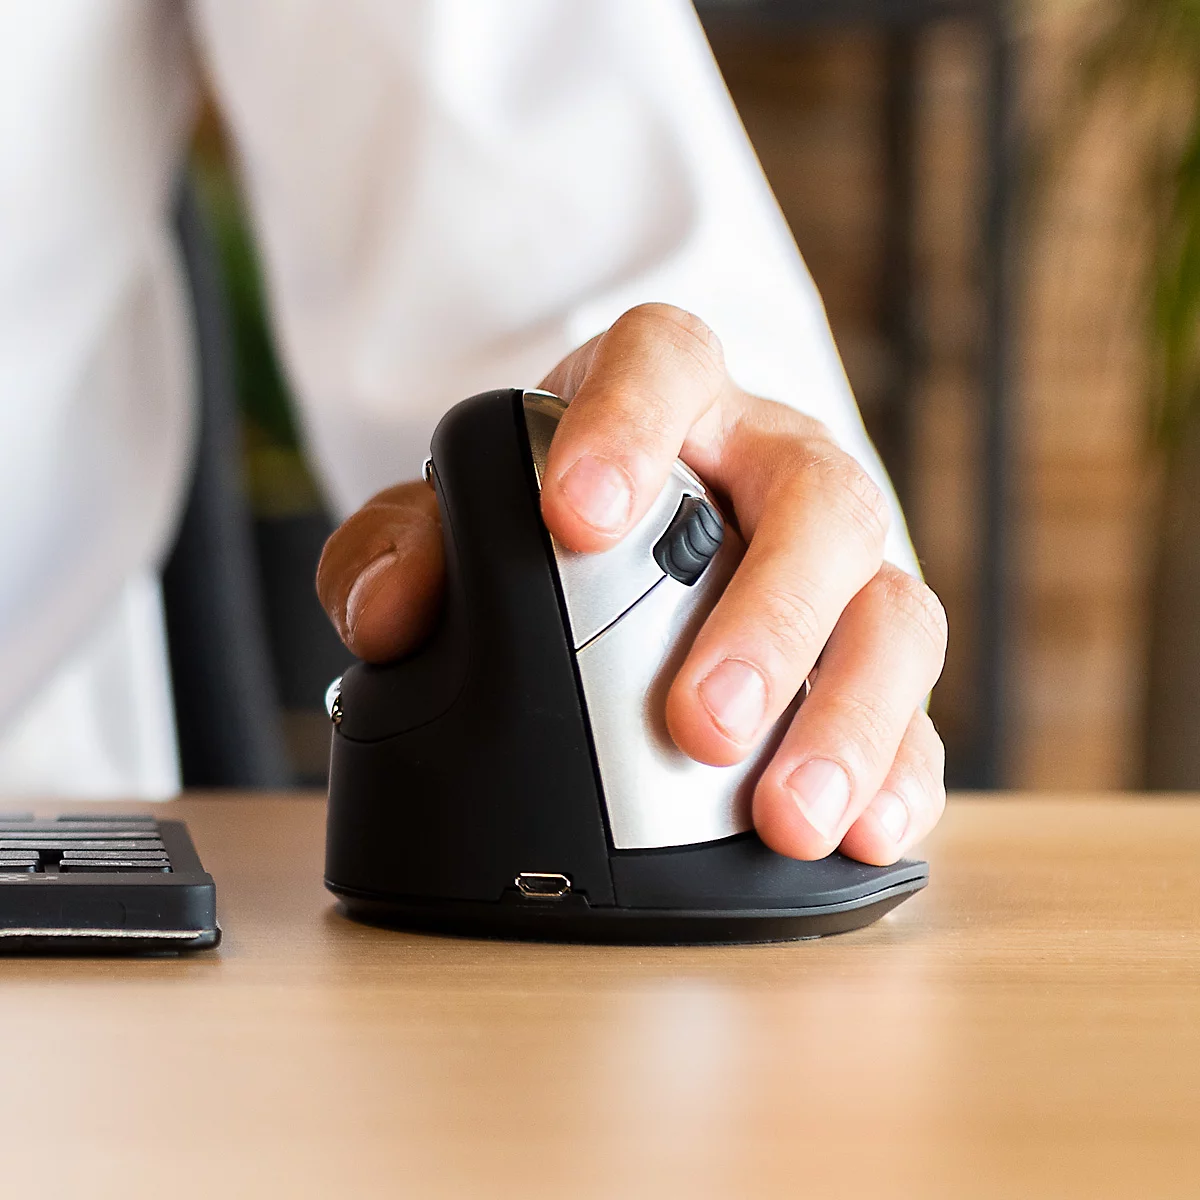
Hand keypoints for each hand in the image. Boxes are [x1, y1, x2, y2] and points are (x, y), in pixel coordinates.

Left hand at [317, 304, 946, 865]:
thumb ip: (407, 547)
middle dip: (767, 617)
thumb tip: (388, 616)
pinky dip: (899, 770)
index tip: (577, 516)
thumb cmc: (555, 520)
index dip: (631, 424)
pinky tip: (865, 834)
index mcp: (671, 402)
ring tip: (787, 818)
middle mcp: (774, 469)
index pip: (664, 363)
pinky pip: (918, 706)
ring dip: (847, 718)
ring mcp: (842, 563)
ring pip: (892, 612)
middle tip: (698, 724)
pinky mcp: (873, 653)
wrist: (643, 535)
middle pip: (818, 502)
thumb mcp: (461, 515)